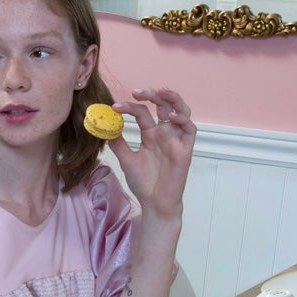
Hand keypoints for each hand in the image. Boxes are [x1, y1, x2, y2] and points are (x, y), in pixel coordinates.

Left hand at [109, 87, 194, 219]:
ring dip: (172, 99)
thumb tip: (106, 128)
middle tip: (137, 92)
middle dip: (152, 94)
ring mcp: (175, 140)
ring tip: (160, 92)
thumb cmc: (144, 184)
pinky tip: (170, 117)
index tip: (115, 107)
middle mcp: (164, 133)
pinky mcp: (185, 150)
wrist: (154, 204)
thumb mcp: (126, 160)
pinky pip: (190, 129)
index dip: (130, 107)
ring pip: (181, 111)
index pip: (142, 113)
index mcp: (151, 134)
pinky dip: (183, 119)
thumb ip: (118, 144)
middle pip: (163, 105)